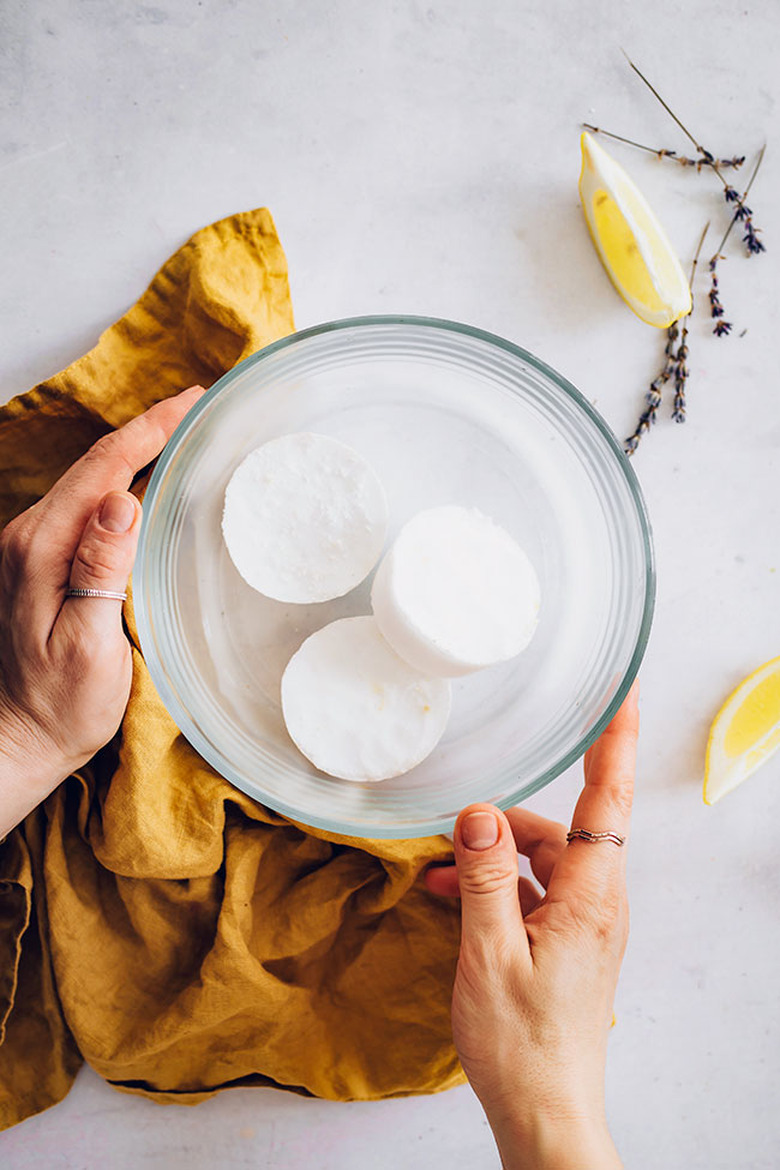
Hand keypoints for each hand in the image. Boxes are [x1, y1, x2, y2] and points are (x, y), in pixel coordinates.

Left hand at [0, 385, 204, 836]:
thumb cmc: (61, 706)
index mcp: (41, 551)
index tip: (191, 403)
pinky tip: (146, 478)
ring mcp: (30, 547)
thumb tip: (121, 502)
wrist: (18, 737)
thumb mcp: (89, 648)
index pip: (102, 472)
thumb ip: (100, 572)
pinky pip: (84, 504)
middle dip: (146, 428)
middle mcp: (28, 537)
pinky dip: (119, 479)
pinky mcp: (39, 560)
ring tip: (180, 430)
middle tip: (198, 405)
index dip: (149, 430)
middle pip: (93, 465)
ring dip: (134, 450)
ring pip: (88, 480)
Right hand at [425, 685, 638, 1169]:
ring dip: (493, 860)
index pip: (610, 800)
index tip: (622, 691)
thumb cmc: (522, 1046)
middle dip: (506, 824)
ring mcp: (584, 924)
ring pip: (543, 862)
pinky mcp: (567, 943)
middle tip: (453, 831)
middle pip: (561, 830)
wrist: (544, 1114)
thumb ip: (485, 877)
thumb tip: (478, 812)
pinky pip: (534, 894)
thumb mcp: (489, 955)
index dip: (615, 740)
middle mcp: (597, 904)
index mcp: (591, 898)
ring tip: (443, 875)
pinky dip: (496, 889)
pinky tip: (456, 897)